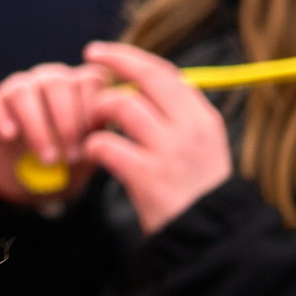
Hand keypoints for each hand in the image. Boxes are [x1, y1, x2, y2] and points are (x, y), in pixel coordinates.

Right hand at [0, 63, 104, 206]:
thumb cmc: (66, 168)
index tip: (92, 141)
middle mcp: (47, 81)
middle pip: (56, 82)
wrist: (32, 190)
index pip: (89, 79)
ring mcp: (15, 89)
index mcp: (78, 88)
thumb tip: (100, 132)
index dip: (91, 109)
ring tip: (46, 158)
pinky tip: (9, 135)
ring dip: (36, 126)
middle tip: (70, 156)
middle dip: (66, 122)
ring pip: (22, 90)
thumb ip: (97, 139)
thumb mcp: (88, 157)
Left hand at [80, 42, 232, 234]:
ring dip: (97, 111)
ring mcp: (169, 151)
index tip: (106, 54)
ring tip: (91, 125)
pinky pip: (105, 144)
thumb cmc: (198, 194)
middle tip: (86, 64)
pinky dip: (92, 146)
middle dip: (113, 63)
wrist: (210, 241)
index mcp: (203, 119)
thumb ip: (179, 120)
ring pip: (121, 104)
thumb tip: (142, 87)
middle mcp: (189, 129)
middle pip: (144, 77)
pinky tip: (92, 155)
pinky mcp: (147, 176)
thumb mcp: (204, 150)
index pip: (165, 72)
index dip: (131, 58)